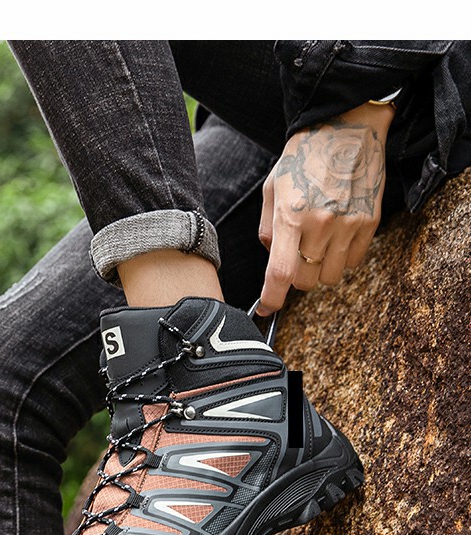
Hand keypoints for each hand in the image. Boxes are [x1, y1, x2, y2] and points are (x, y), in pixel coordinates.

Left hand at [257, 102, 392, 314]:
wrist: (347, 126)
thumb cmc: (305, 156)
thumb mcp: (273, 188)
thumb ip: (268, 229)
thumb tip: (273, 262)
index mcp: (291, 214)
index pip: (281, 273)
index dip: (272, 298)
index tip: (266, 308)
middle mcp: (321, 223)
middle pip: (305, 281)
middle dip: (296, 276)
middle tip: (297, 254)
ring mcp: (348, 225)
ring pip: (329, 277)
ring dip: (319, 269)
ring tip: (318, 241)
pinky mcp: (369, 223)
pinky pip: (352, 263)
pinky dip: (341, 258)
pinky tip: (337, 235)